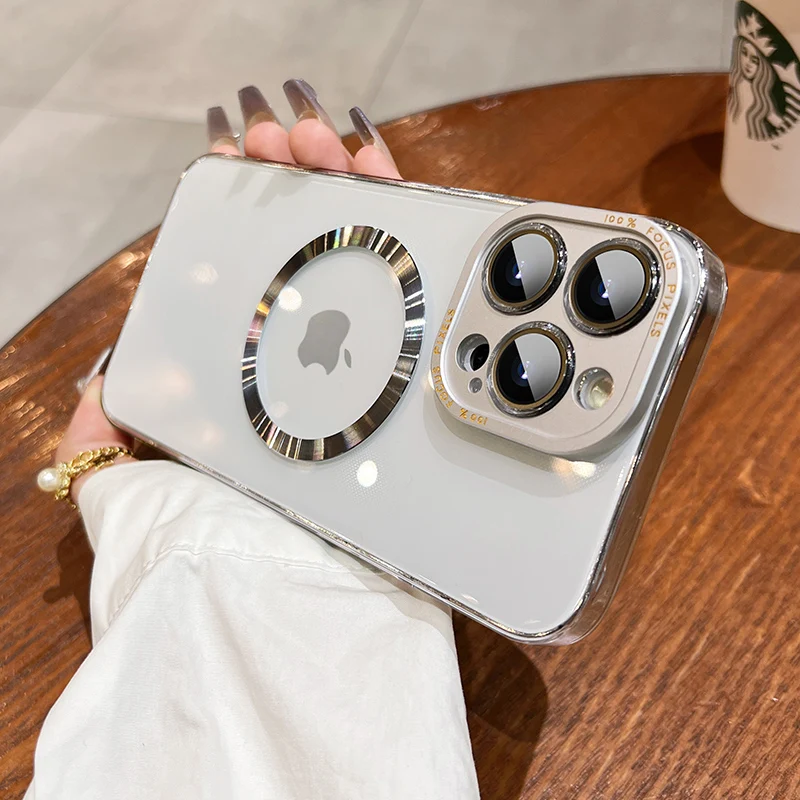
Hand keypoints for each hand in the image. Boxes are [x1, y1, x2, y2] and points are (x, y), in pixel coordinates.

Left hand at [54, 80, 399, 504]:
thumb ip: (108, 433)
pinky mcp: (418, 371)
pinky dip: (404, 218)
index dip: (244, 210)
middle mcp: (311, 366)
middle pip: (312, 252)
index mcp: (251, 377)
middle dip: (297, 181)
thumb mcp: (133, 478)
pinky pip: (419, 280)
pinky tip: (378, 170)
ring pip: (365, 253)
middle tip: (284, 137)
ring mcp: (369, 363)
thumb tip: (96, 388)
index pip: (251, 274)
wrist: (290, 583)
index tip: (238, 159)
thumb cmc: (210, 532)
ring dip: (343, 182)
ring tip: (322, 139)